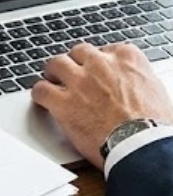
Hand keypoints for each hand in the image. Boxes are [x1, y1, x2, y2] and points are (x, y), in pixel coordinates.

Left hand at [31, 43, 172, 169]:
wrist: (142, 146)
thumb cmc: (154, 126)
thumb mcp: (156, 91)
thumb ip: (138, 80)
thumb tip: (136, 86)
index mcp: (127, 58)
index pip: (103, 49)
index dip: (96, 63)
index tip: (94, 71)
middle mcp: (100, 65)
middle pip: (77, 52)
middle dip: (74, 64)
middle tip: (71, 76)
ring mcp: (79, 82)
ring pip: (55, 64)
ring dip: (53, 74)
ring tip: (53, 84)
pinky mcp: (63, 102)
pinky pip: (41, 90)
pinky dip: (40, 95)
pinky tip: (43, 102)